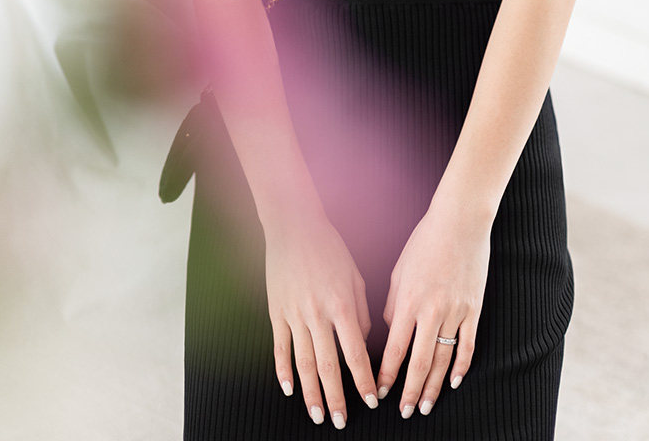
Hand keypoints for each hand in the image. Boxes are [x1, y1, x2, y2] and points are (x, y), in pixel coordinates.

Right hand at [265, 210, 380, 428]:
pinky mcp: (276, 311)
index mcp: (341, 305)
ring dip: (311, 393)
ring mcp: (293, 314)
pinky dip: (283, 372)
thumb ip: (361, 313)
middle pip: (327, 366)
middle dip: (336, 397)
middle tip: (341, 421)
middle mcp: (317, 314)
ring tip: (317, 415)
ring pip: (303, 363)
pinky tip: (289, 390)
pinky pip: (280, 348)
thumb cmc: (330, 249)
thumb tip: (361, 344)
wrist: (294, 227)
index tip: (372, 400)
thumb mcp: (355, 277)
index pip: (355, 353)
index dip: (364, 380)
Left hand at [375, 201, 490, 417]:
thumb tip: (391, 330)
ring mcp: (455, 312)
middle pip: (419, 363)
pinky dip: (461, 366)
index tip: (379, 392)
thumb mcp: (399, 269)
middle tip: (405, 412)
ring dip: (434, 386)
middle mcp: (431, 311)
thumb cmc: (425, 241)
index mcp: (408, 301)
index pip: (395, 349)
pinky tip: (453, 382)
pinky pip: (467, 345)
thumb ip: (393, 303)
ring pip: (443, 359)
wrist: (460, 221)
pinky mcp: (474, 309)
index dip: (387, 375)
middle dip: (410, 391)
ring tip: (426, 406)